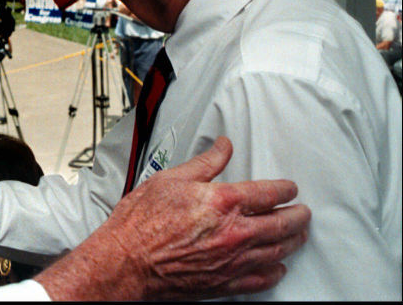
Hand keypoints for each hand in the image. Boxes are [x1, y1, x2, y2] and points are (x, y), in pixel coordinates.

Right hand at [37, 137, 309, 300]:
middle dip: (298, 216)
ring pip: (279, 251)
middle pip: (283, 223)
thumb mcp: (170, 179)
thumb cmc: (141, 222)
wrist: (126, 260)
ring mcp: (233, 260)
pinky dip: (276, 272)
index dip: (285, 189)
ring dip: (293, 241)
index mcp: (222, 202)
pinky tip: (278, 267)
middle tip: (303, 212)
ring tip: (297, 235)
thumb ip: (204, 163)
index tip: (289, 188)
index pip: (269, 193)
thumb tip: (223, 147)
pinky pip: (263, 279)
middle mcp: (235, 232)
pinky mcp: (227, 282)